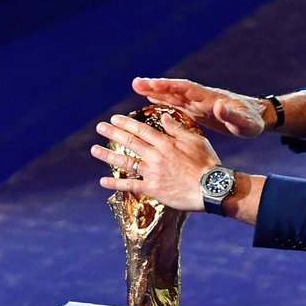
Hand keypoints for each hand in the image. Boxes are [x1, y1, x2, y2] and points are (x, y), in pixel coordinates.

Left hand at [92, 112, 219, 210]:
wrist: (211, 188)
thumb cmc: (207, 163)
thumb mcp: (195, 140)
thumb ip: (177, 129)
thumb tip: (164, 116)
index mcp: (165, 142)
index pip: (141, 129)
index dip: (126, 123)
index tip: (114, 119)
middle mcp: (155, 156)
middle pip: (130, 142)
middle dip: (113, 133)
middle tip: (100, 128)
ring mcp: (152, 173)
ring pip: (126, 162)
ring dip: (108, 155)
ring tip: (94, 150)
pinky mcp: (153, 189)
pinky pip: (130, 186)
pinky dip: (116, 183)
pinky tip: (103, 181)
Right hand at [133, 78, 268, 137]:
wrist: (258, 118)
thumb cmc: (252, 122)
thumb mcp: (245, 122)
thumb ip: (231, 115)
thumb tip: (218, 105)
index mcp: (210, 99)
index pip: (186, 89)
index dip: (169, 86)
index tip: (153, 84)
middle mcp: (202, 98)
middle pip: (176, 89)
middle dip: (157, 86)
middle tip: (135, 83)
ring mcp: (199, 103)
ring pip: (175, 95)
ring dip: (157, 91)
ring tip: (137, 87)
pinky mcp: (199, 111)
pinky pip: (178, 104)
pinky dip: (165, 100)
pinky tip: (151, 99)